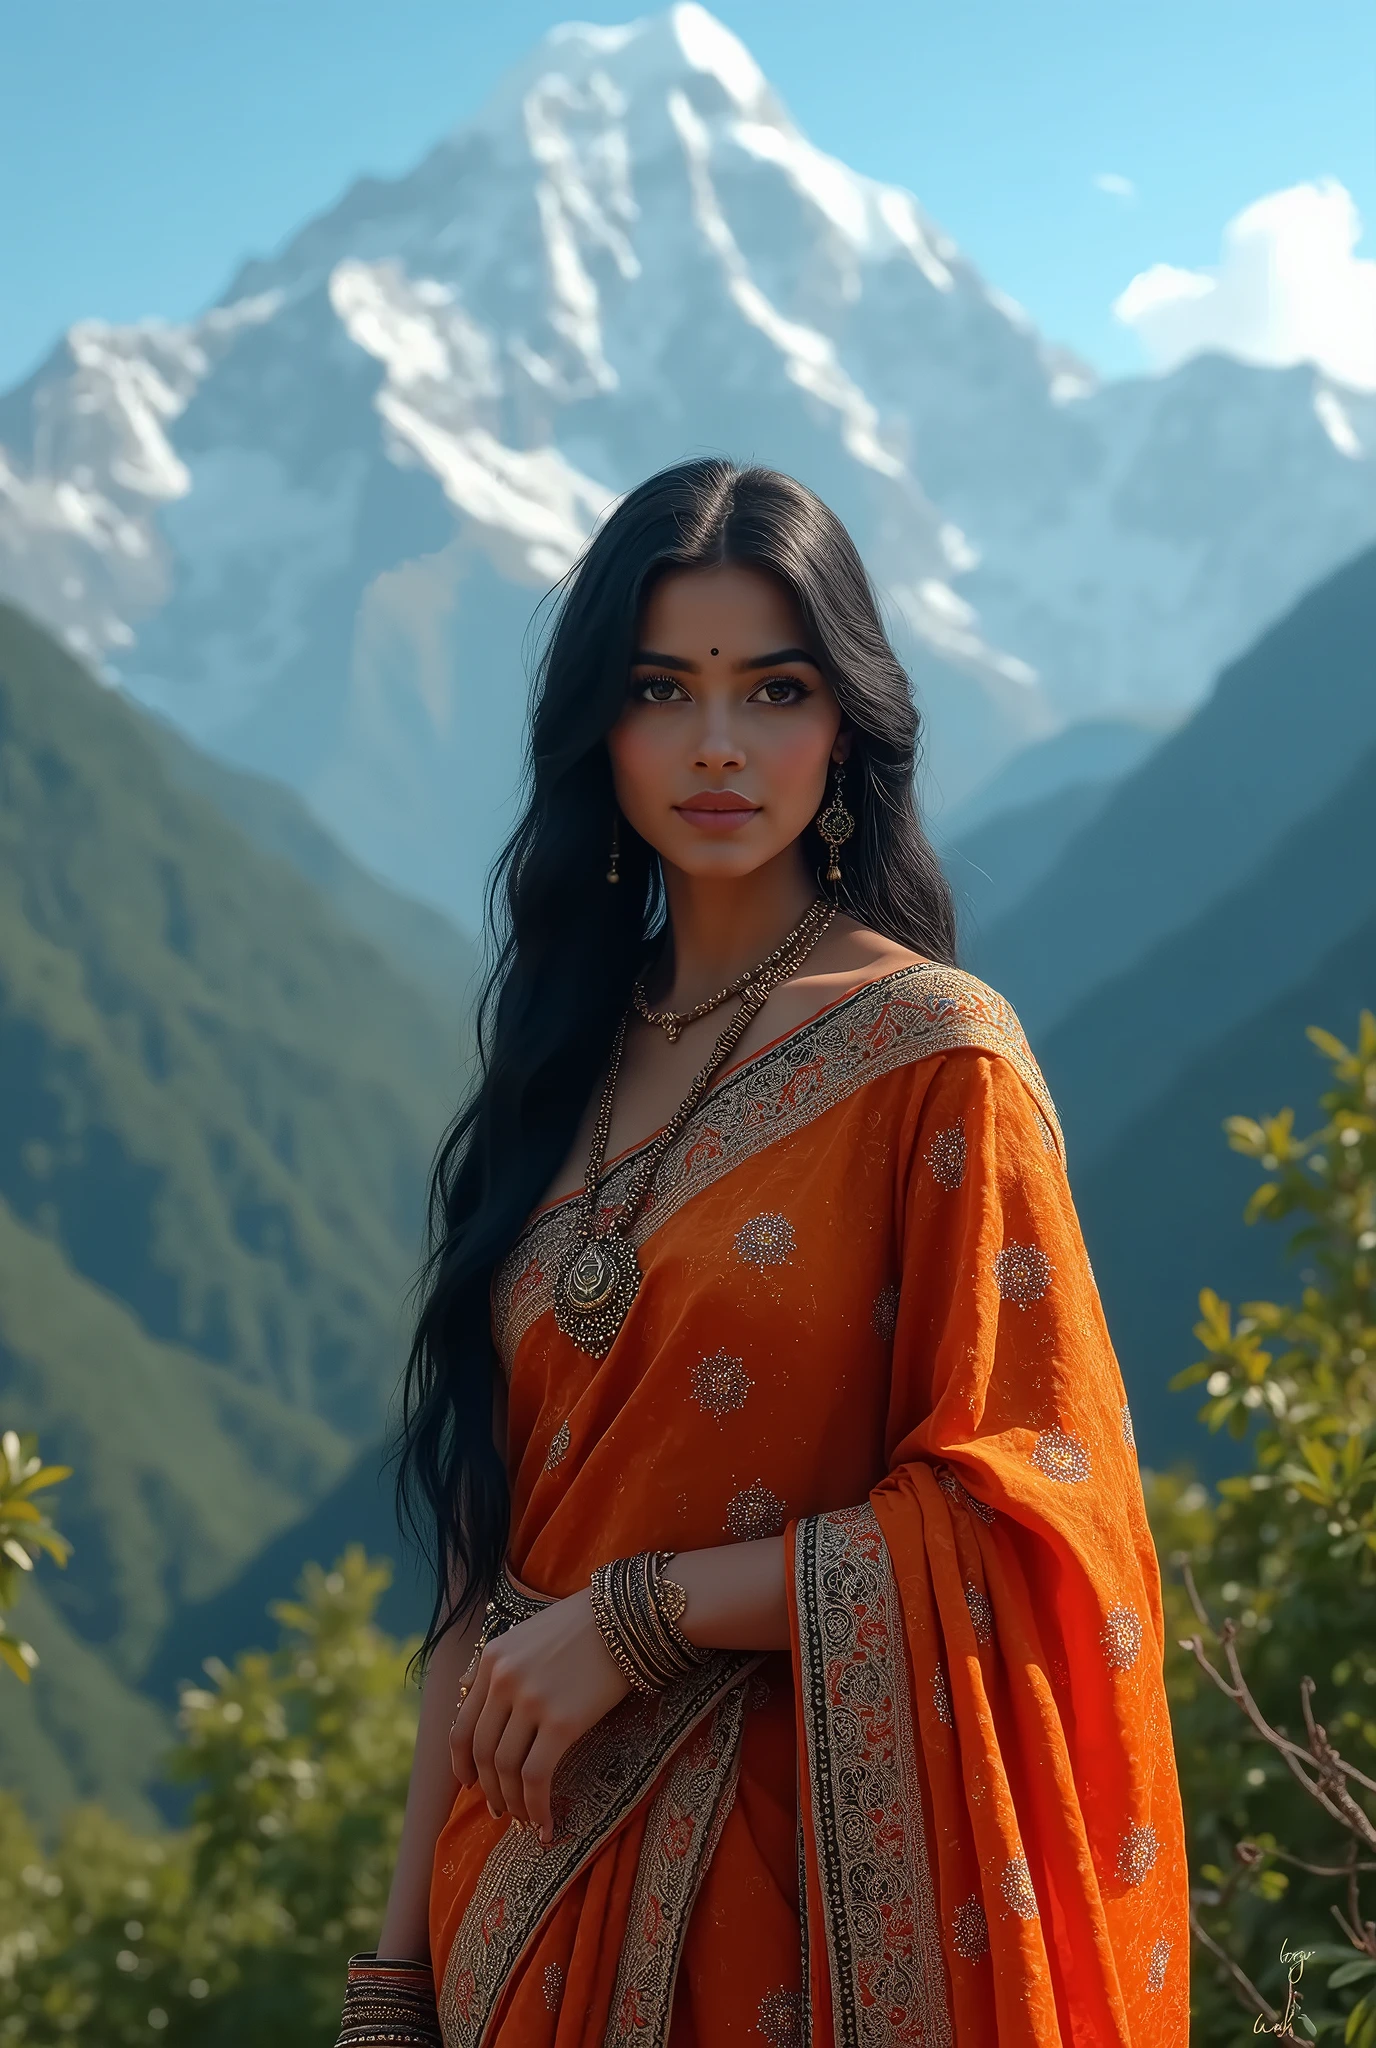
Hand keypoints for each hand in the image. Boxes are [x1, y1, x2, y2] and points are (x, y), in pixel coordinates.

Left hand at [448, 1589, 628, 1844]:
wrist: (626, 1617)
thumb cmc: (581, 1626)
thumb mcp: (526, 1635)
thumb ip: (496, 1666)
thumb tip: (465, 1691)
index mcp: (492, 1660)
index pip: (461, 1725)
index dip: (462, 1764)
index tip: (471, 1784)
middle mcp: (503, 1681)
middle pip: (482, 1752)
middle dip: (489, 1789)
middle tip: (499, 1809)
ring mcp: (530, 1702)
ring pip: (506, 1769)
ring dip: (513, 1802)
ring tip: (523, 1818)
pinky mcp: (562, 1722)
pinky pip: (537, 1777)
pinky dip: (536, 1807)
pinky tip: (546, 1826)